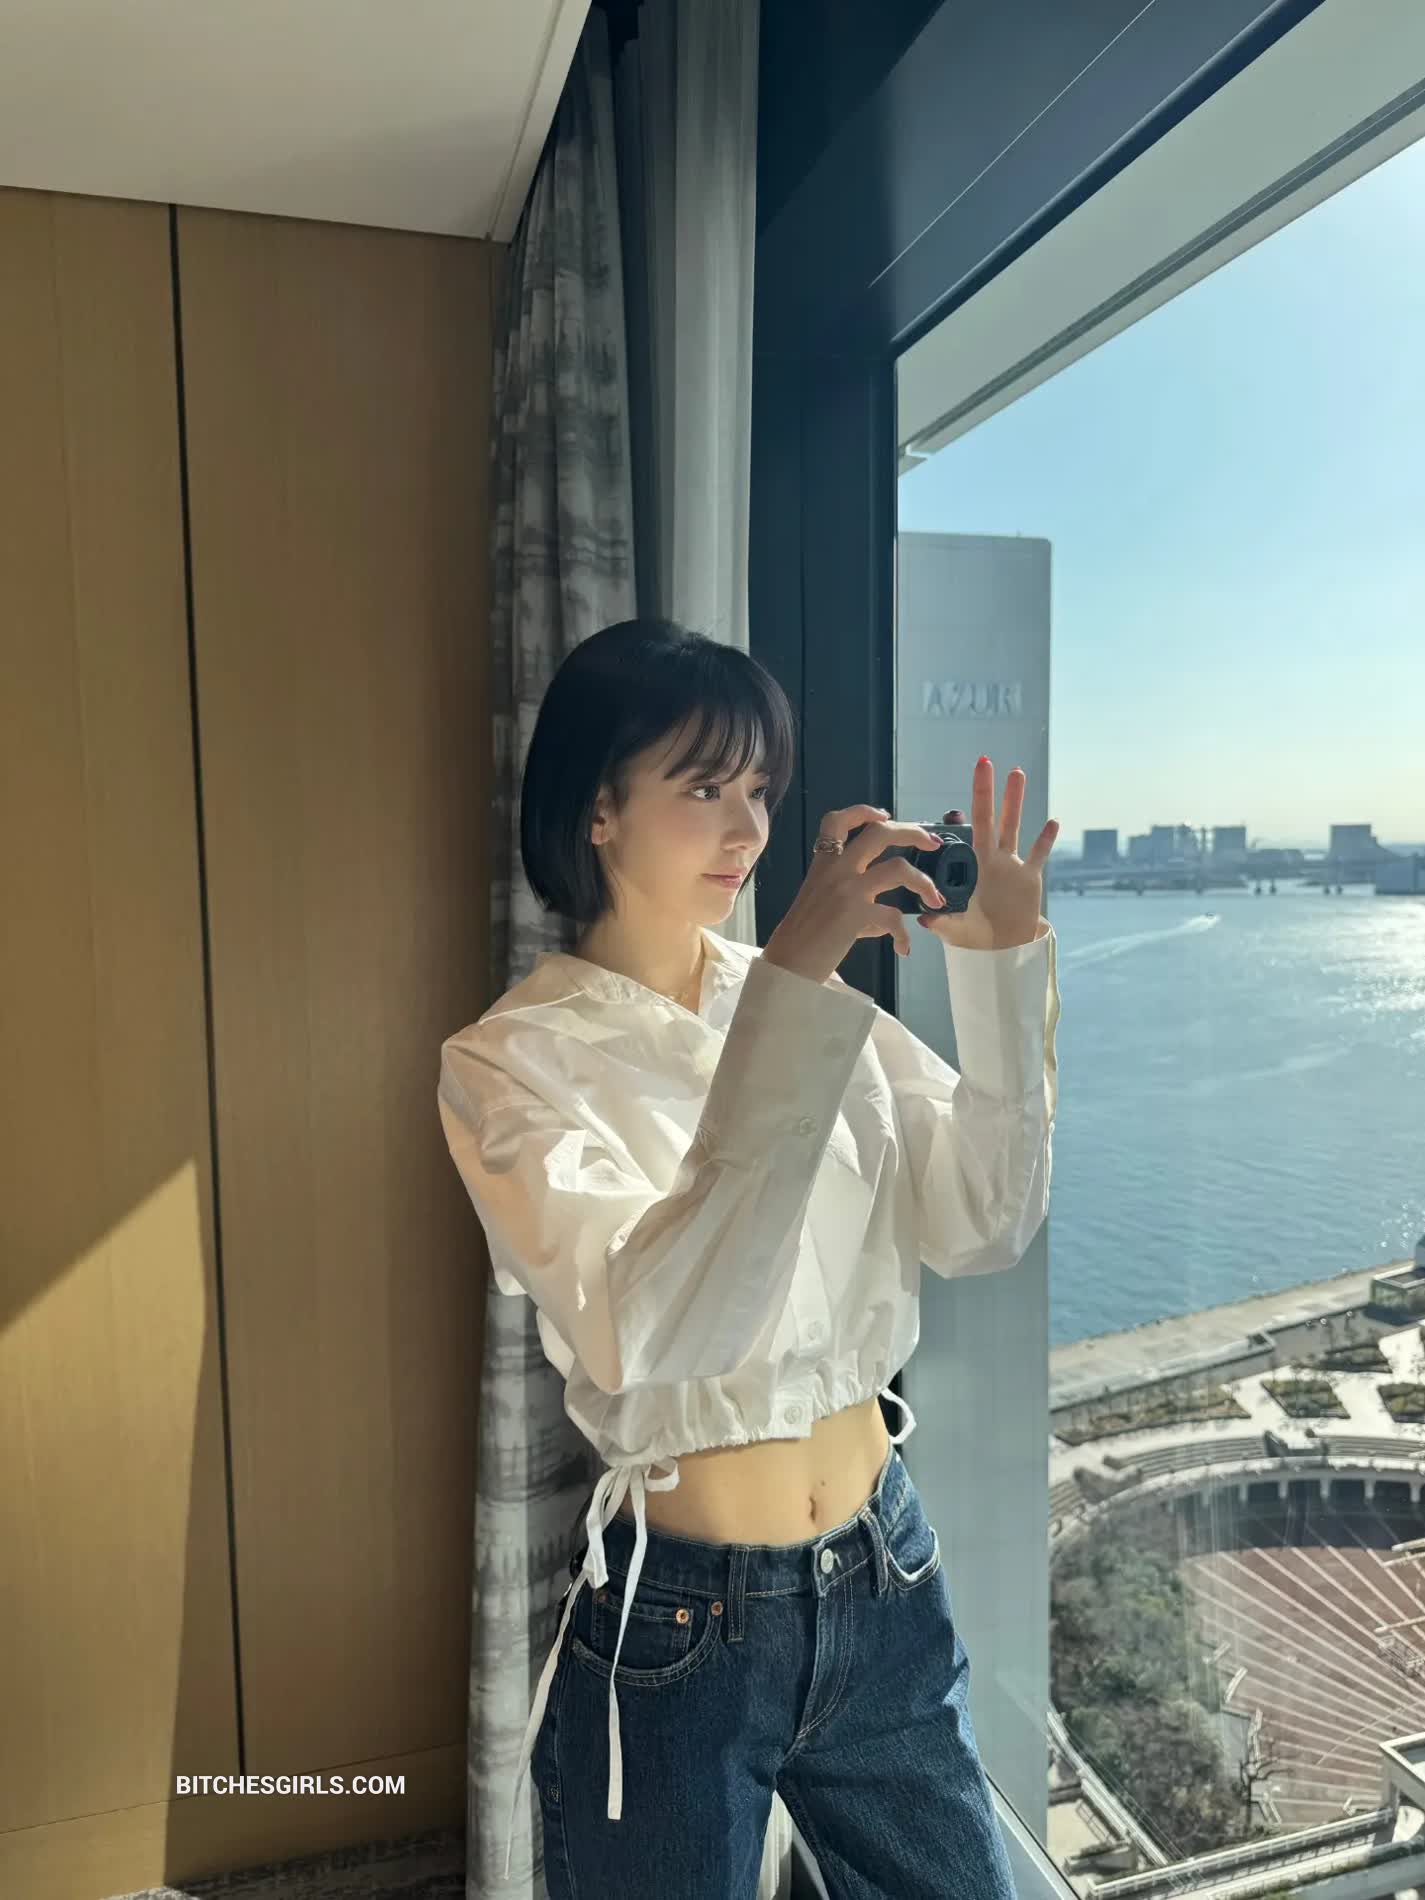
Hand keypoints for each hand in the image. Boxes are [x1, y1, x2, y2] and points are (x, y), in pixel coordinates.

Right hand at [763, 805, 944, 982]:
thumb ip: (853, 899)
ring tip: (935, 899)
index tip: (884, 815)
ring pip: (898, 868)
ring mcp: (847, 890)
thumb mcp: (821, 904)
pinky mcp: (855, 915)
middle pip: (880, 833)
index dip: (863, 811)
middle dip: (913, 832)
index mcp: (823, 864)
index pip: (837, 821)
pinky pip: (893, 917)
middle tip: (933, 843)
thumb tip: (884, 912)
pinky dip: (903, 934)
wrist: (788, 963)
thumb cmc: (801, 937)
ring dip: (924, 882)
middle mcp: (836, 870)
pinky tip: (903, 947)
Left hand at [919, 759, 1058, 950]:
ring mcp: (1010, 865)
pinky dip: (1046, 839)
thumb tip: (927, 919)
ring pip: (1013, 826)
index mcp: (969, 868)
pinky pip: (1039, 854)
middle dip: (986, 791)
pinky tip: (1052, 821)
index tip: (953, 805)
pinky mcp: (1029, 878)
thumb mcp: (956, 929)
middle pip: (988, 818)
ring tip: (1016, 773)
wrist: (1000, 948)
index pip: (961, 837)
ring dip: (1015, 801)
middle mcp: (989, 859)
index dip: (956, 820)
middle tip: (984, 762)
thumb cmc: (972, 936)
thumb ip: (943, 924)